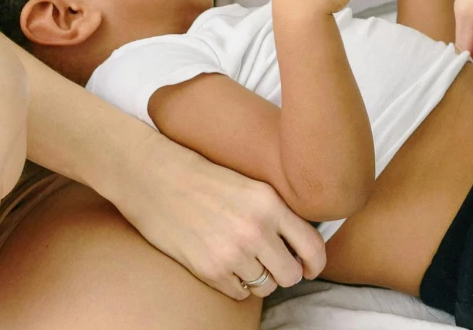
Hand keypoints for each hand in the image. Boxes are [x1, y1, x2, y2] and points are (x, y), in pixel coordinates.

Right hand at [111, 135, 327, 298]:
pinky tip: (225, 265)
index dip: (316, 264)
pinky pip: (238, 293)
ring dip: (258, 279)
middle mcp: (255, 230)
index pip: (312, 246)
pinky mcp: (209, 270)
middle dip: (284, 273)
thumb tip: (301, 245)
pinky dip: (235, 285)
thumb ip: (278, 213)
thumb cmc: (205, 180)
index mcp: (270, 204)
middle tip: (272, 264)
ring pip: (265, 287)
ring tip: (242, 259)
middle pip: (290, 274)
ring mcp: (232, 252)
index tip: (311, 269)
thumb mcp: (251, 186)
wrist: (157, 179)